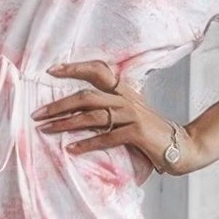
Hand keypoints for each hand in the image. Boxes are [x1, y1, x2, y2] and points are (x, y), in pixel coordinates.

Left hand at [30, 58, 197, 175]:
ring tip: (46, 130)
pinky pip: (106, 137)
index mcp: (125, 91)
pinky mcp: (137, 132)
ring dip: (65, 124)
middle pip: (86, 96)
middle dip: (58, 105)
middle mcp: (127, 99)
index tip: (50, 70)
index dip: (74, 68)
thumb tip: (79, 112)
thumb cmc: (151, 134)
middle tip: (37, 115)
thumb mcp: (131, 116)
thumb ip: (110, 110)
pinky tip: (71, 149)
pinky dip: (86, 143)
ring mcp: (132, 115)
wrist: (182, 147)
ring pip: (92, 116)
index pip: (97, 71)